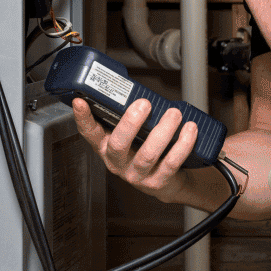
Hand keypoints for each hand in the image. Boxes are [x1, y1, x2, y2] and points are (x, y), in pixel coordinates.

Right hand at [71, 96, 199, 203]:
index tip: (80, 102)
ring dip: (163, 131)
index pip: (89, 132)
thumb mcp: (129, 135)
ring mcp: (136, 174)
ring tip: (173, 114)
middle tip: (144, 104)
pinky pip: (170, 163)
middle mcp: (117, 162)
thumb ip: (127, 116)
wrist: (164, 182)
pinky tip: (189, 130)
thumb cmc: (143, 150)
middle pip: (119, 144)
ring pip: (147, 154)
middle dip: (131, 122)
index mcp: (106, 147)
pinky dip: (182, 144)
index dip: (83, 118)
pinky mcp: (156, 182)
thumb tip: (134, 88)